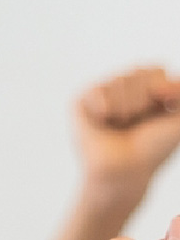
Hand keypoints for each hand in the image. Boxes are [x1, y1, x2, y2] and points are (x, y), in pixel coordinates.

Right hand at [76, 66, 179, 202]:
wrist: (125, 171)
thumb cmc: (153, 149)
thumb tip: (157, 84)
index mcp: (146, 89)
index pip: (155, 69)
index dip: (160, 90)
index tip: (159, 111)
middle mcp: (123, 89)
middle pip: (139, 71)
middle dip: (143, 100)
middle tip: (135, 122)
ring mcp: (100, 94)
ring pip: (120, 80)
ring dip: (125, 108)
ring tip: (119, 125)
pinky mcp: (80, 102)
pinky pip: (97, 89)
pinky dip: (105, 109)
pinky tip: (102, 122)